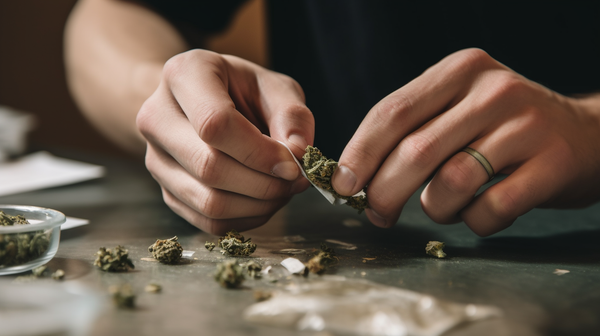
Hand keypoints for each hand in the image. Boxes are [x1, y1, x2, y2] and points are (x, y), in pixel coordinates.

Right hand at [137, 49, 312, 233]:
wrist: (207, 102)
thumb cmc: (244, 90)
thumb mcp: (275, 86)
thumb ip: (292, 115)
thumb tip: (297, 154)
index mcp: (184, 75)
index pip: (215, 124)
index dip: (260, 152)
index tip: (293, 164)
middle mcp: (156, 117)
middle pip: (209, 167)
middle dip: (264, 183)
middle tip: (296, 180)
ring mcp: (155, 158)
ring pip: (208, 201)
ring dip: (258, 205)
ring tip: (284, 189)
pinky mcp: (165, 190)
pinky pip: (207, 220)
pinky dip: (246, 218)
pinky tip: (264, 201)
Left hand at [332, 48, 599, 235]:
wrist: (584, 135)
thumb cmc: (501, 128)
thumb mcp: (457, 109)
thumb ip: (411, 132)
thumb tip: (353, 177)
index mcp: (459, 71)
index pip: (392, 112)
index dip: (359, 154)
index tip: (340, 185)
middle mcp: (493, 91)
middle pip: (416, 151)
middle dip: (384, 192)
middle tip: (377, 213)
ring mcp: (526, 126)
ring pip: (451, 182)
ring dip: (435, 208)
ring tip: (442, 206)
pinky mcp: (552, 164)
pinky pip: (491, 209)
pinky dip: (474, 222)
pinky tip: (478, 213)